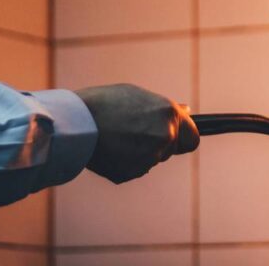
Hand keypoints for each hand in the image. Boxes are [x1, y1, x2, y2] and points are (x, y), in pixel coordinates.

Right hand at [74, 84, 199, 183]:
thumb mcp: (138, 95)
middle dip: (158, 145)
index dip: (184, 138)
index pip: (193, 138)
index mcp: (169, 115)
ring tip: (115, 137)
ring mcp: (149, 157)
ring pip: (150, 161)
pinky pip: (132, 170)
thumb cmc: (105, 102)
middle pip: (170, 151)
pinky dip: (123, 163)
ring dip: (139, 154)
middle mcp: (164, 137)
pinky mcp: (131, 173)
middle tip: (133, 134)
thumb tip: (186, 111)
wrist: (75, 121)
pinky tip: (108, 149)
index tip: (175, 138)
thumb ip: (164, 108)